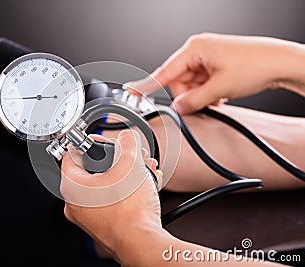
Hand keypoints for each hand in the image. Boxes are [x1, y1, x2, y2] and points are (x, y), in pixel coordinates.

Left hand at [60, 130, 161, 261]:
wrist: (141, 242)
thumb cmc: (130, 211)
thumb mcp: (130, 165)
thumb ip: (127, 143)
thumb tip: (127, 136)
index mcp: (72, 187)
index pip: (72, 154)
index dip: (90, 143)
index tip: (102, 140)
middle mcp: (75, 204)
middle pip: (93, 170)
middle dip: (117, 160)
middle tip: (130, 157)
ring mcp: (88, 217)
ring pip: (105, 186)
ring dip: (125, 175)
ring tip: (142, 171)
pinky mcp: (103, 225)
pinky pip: (111, 200)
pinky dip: (125, 191)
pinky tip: (143, 186)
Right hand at [125, 33, 304, 113]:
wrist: (280, 63)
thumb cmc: (255, 65)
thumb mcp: (219, 88)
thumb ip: (194, 101)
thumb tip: (179, 107)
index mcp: (195, 48)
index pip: (164, 71)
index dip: (146, 85)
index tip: (132, 92)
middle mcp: (199, 50)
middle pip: (179, 81)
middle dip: (189, 95)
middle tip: (204, 101)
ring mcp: (207, 57)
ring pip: (191, 84)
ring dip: (201, 95)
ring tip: (218, 96)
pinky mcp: (215, 63)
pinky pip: (201, 82)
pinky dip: (208, 91)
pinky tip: (221, 93)